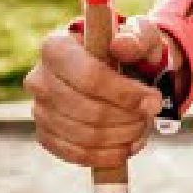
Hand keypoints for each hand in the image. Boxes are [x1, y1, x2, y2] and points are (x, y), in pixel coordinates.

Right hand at [24, 14, 172, 170]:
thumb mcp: (140, 37)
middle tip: (150, 114)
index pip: (89, 77)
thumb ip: (137, 38)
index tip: (154, 101)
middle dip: (128, 118)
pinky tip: (128, 144)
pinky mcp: (46, 136)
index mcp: (56, 47)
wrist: (114, 73)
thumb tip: (122, 46)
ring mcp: (39, 110)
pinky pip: (78, 155)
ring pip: (86, 136)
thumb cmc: (126, 52)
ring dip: (123, 136)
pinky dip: (109, 155)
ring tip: (141, 126)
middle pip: (89, 111)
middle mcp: (39, 79)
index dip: (125, 94)